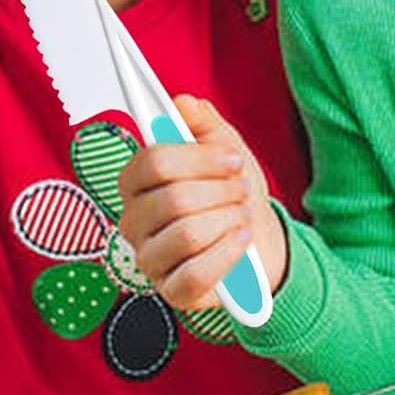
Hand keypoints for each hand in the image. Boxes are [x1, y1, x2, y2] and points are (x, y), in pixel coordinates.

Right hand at [117, 94, 288, 311]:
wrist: (260, 242)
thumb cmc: (232, 192)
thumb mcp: (224, 149)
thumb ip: (202, 122)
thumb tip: (183, 102)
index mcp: (136, 183)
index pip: (151, 163)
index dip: (198, 159)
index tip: (232, 159)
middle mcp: (133, 222)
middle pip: (172, 199)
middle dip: (219, 191)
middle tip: (241, 190)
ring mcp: (149, 260)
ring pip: (186, 234)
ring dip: (227, 220)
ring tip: (241, 216)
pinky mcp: (172, 292)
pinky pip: (196, 273)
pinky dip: (228, 253)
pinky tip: (241, 240)